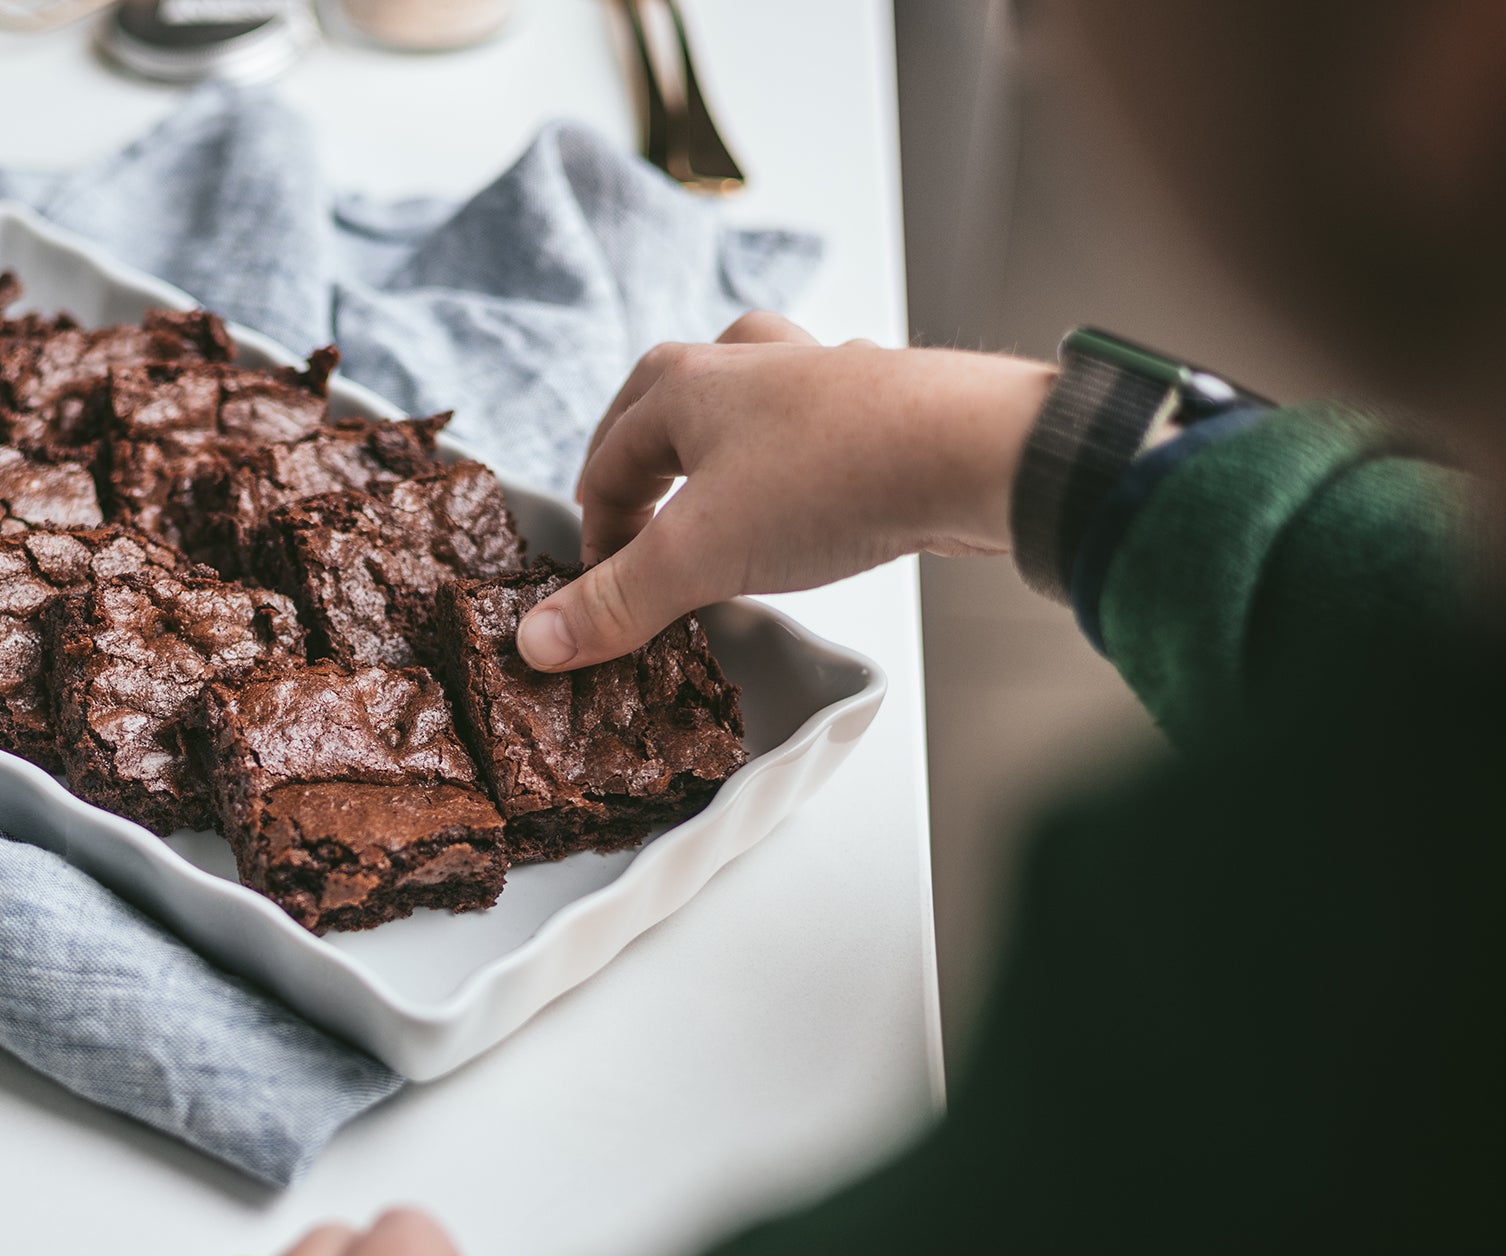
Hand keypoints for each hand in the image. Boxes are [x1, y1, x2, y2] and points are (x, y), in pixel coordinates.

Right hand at [518, 313, 1055, 671]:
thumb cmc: (829, 479)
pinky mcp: (873, 402)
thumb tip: (537, 640)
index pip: (606, 461)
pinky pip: (806, 421)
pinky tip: (801, 491)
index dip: (594, 531)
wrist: (968, 451)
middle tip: (628, 516)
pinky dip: (785, 453)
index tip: (599, 587)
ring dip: (713, 437)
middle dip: (637, 461)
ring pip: (739, 393)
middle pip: (662, 403)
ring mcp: (813, 375)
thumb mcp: (699, 556)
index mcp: (683, 386)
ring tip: (707, 484)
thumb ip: (617, 602)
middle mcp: (743, 364)